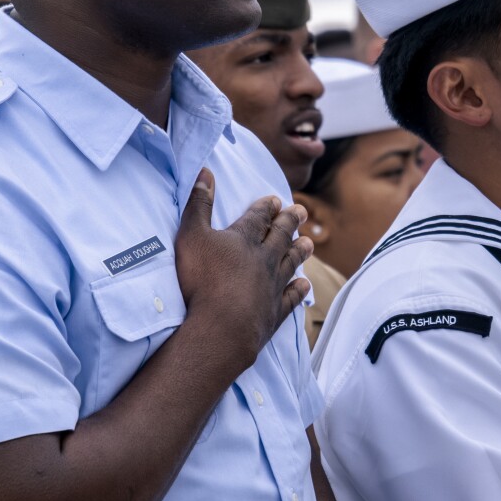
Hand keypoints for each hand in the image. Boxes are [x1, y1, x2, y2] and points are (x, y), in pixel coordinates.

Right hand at [174, 168, 311, 366]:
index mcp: (244, 239)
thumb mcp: (192, 236)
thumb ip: (198, 204)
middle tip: (301, 210)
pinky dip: (298, 289)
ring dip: (299, 251)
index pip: (259, 217)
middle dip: (290, 221)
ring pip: (290, 263)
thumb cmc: (202, 280)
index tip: (276, 199)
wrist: (222, 327)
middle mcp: (264, 258)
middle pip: (280, 236)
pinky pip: (291, 296)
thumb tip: (206, 172)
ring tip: (308, 242)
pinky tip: (304, 284)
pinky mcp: (275, 311)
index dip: (267, 206)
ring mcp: (272, 285)